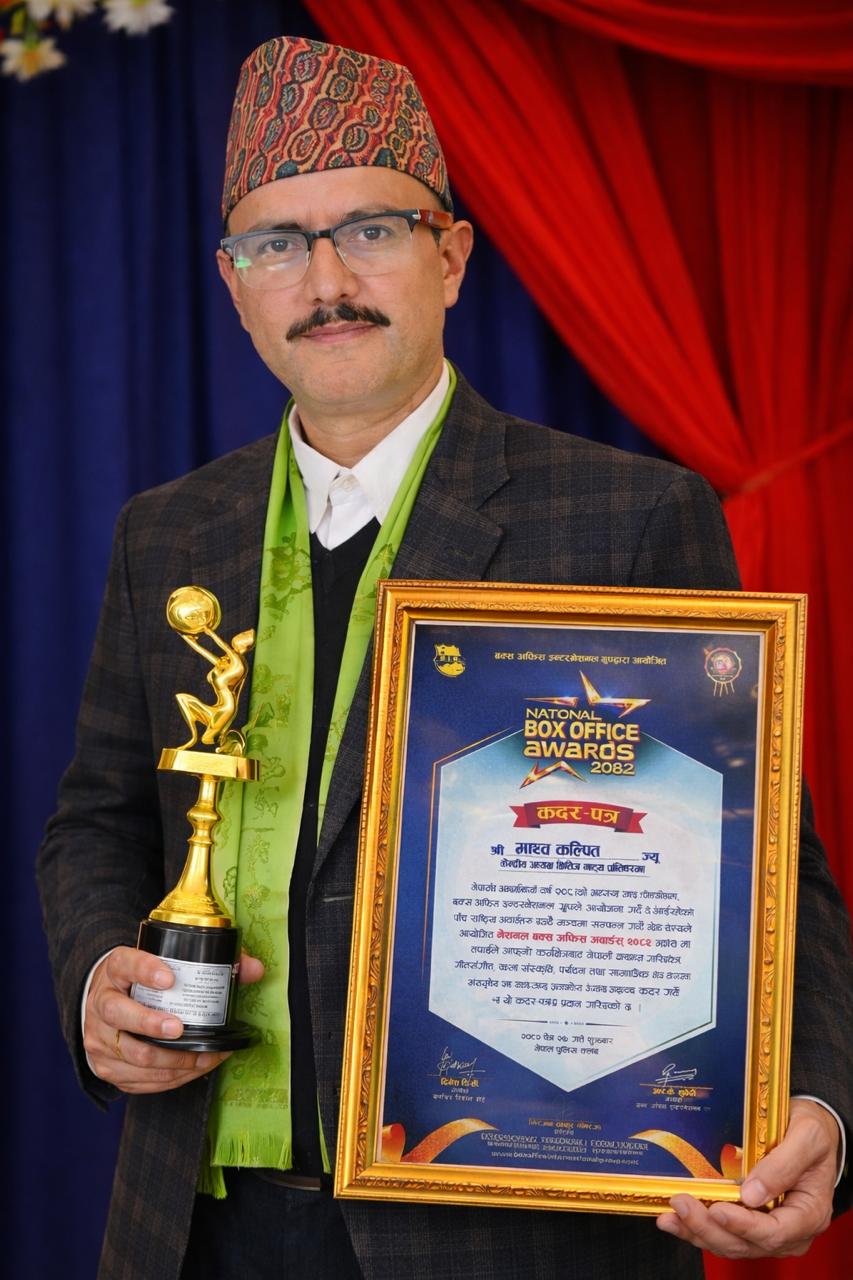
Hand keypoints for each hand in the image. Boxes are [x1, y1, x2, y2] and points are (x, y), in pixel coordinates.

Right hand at [84, 946, 264, 1093]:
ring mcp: (99, 1038)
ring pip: (132, 1054)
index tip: (169, 978)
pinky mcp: (105, 1066)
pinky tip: (193, 1069)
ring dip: (170, 1060)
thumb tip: (254, 970)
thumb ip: (210, 962)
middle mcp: (101, 1003)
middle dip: (151, 1025)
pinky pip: (138, 1078)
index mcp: (115, 969)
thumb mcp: (162, 961)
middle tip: (180, 1029)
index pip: (126, 964)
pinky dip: (169, 1077)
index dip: (145, 970)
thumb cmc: (141, 981)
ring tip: (203, 1056)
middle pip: (120, 1015)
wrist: (104, 1000)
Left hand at [656, 1098, 837, 1257]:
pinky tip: (674, 1218)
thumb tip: (752, 1194)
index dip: (743, 1225)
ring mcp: (767, 1229)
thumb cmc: (812, 1131)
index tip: (718, 1209)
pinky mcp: (749, 1222)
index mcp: (809, 1213)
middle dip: (710, 1227)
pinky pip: (723, 1233)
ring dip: (697, 1231)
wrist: (808, 1130)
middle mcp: (789, 1230)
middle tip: (681, 1204)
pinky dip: (697, 1229)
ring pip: (730, 1243)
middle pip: (746, 1243)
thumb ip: (785, 1163)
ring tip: (670, 1215)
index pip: (774, 1231)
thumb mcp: (808, 1136)